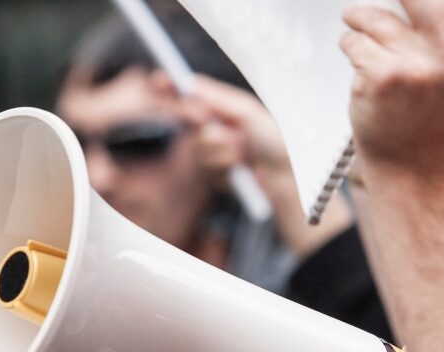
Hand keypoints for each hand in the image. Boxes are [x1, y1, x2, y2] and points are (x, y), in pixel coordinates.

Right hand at [176, 75, 353, 259]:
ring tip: (243, 150)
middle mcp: (215, 127)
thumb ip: (219, 99)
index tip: (158, 81)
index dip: (172, 88)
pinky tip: (240, 167)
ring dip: (221, 146)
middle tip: (207, 120)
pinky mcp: (213, 173)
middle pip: (187, 118)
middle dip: (199, 119)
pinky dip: (225, 164)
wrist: (286, 178)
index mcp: (224, 108)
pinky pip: (206, 165)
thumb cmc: (274, 141)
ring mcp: (212, 151)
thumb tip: (191, 85)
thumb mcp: (248, 113)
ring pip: (197, 143)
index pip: (192, 95)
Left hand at [340, 0, 443, 175]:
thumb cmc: (438, 107)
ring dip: (361, 21)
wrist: (415, 167)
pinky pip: (354, 38)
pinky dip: (350, 47)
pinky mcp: (384, 76)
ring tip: (368, 41)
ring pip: (374, 13)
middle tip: (375, 9)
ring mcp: (422, 66)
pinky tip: (364, 71)